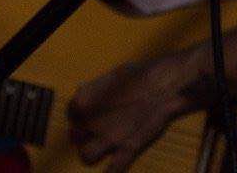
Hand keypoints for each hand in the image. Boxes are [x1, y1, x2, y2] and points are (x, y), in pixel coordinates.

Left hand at [67, 50, 200, 171]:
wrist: (166, 84)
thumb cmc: (142, 74)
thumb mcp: (114, 74)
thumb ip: (96, 87)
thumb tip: (83, 92)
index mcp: (85, 101)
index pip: (70, 112)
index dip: (78, 114)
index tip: (85, 114)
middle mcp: (91, 122)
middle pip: (76, 135)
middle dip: (83, 134)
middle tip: (93, 130)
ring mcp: (108, 138)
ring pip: (87, 155)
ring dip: (91, 153)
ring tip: (99, 149)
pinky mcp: (127, 149)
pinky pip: (113, 170)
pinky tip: (111, 172)